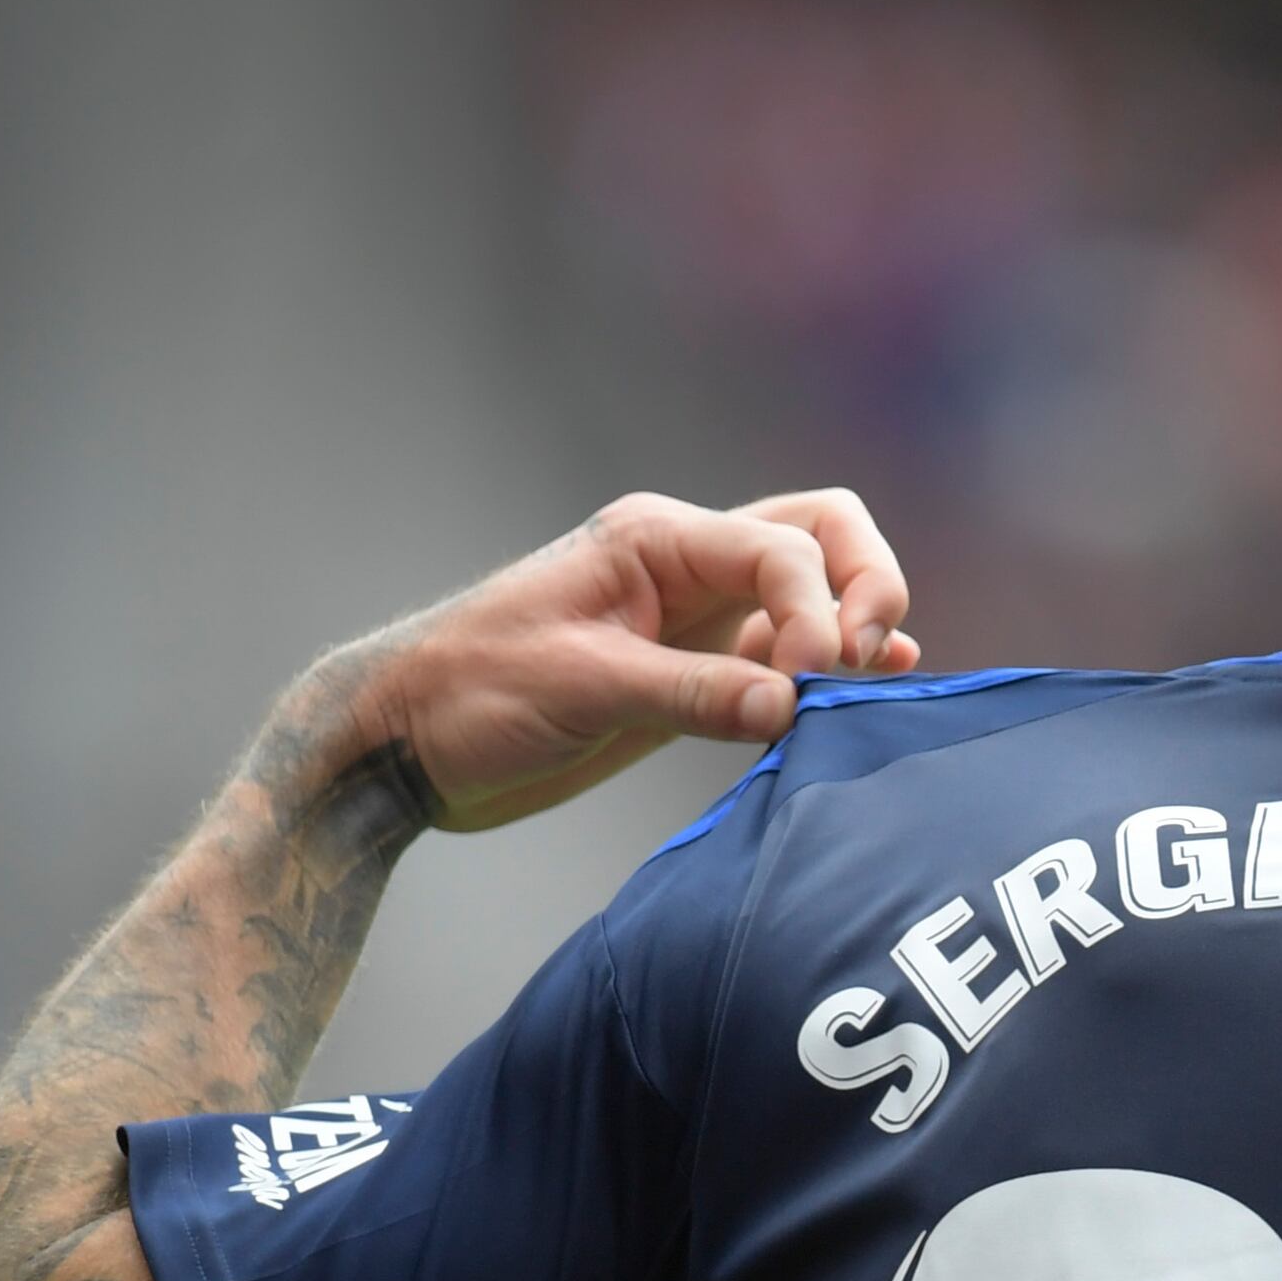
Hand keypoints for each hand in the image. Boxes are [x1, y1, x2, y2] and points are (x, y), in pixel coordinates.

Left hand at [306, 489, 919, 834]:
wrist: (409, 744)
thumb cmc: (470, 694)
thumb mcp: (579, 688)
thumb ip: (691, 694)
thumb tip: (792, 705)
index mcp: (656, 541)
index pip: (781, 548)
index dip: (816, 609)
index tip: (803, 683)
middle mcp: (688, 566)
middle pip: (820, 536)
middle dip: (864, 585)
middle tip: (862, 660)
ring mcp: (698, 619)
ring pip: (814, 591)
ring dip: (856, 625)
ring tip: (872, 684)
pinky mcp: (697, 675)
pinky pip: (785, 657)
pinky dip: (833, 668)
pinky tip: (869, 688)